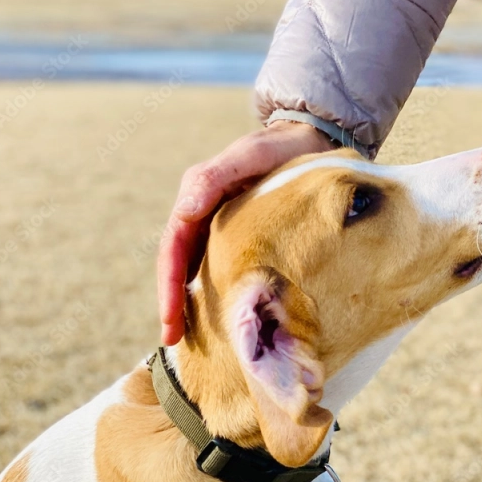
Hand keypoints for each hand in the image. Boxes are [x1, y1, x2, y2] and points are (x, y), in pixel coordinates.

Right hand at [158, 121, 334, 345]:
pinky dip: (216, 291)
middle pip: (179, 264)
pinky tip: (223, 317)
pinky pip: (222, 266)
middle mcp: (204, 212)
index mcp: (198, 195)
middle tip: (172, 340)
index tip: (170, 318)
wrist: (312, 140)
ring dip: (190, 302)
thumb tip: (182, 210)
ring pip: (197, 268)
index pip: (174, 246)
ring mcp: (221, 225)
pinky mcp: (242, 234)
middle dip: (173, 303)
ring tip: (190, 340)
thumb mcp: (251, 155)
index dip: (169, 284)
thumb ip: (216, 177)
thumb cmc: (282, 147)